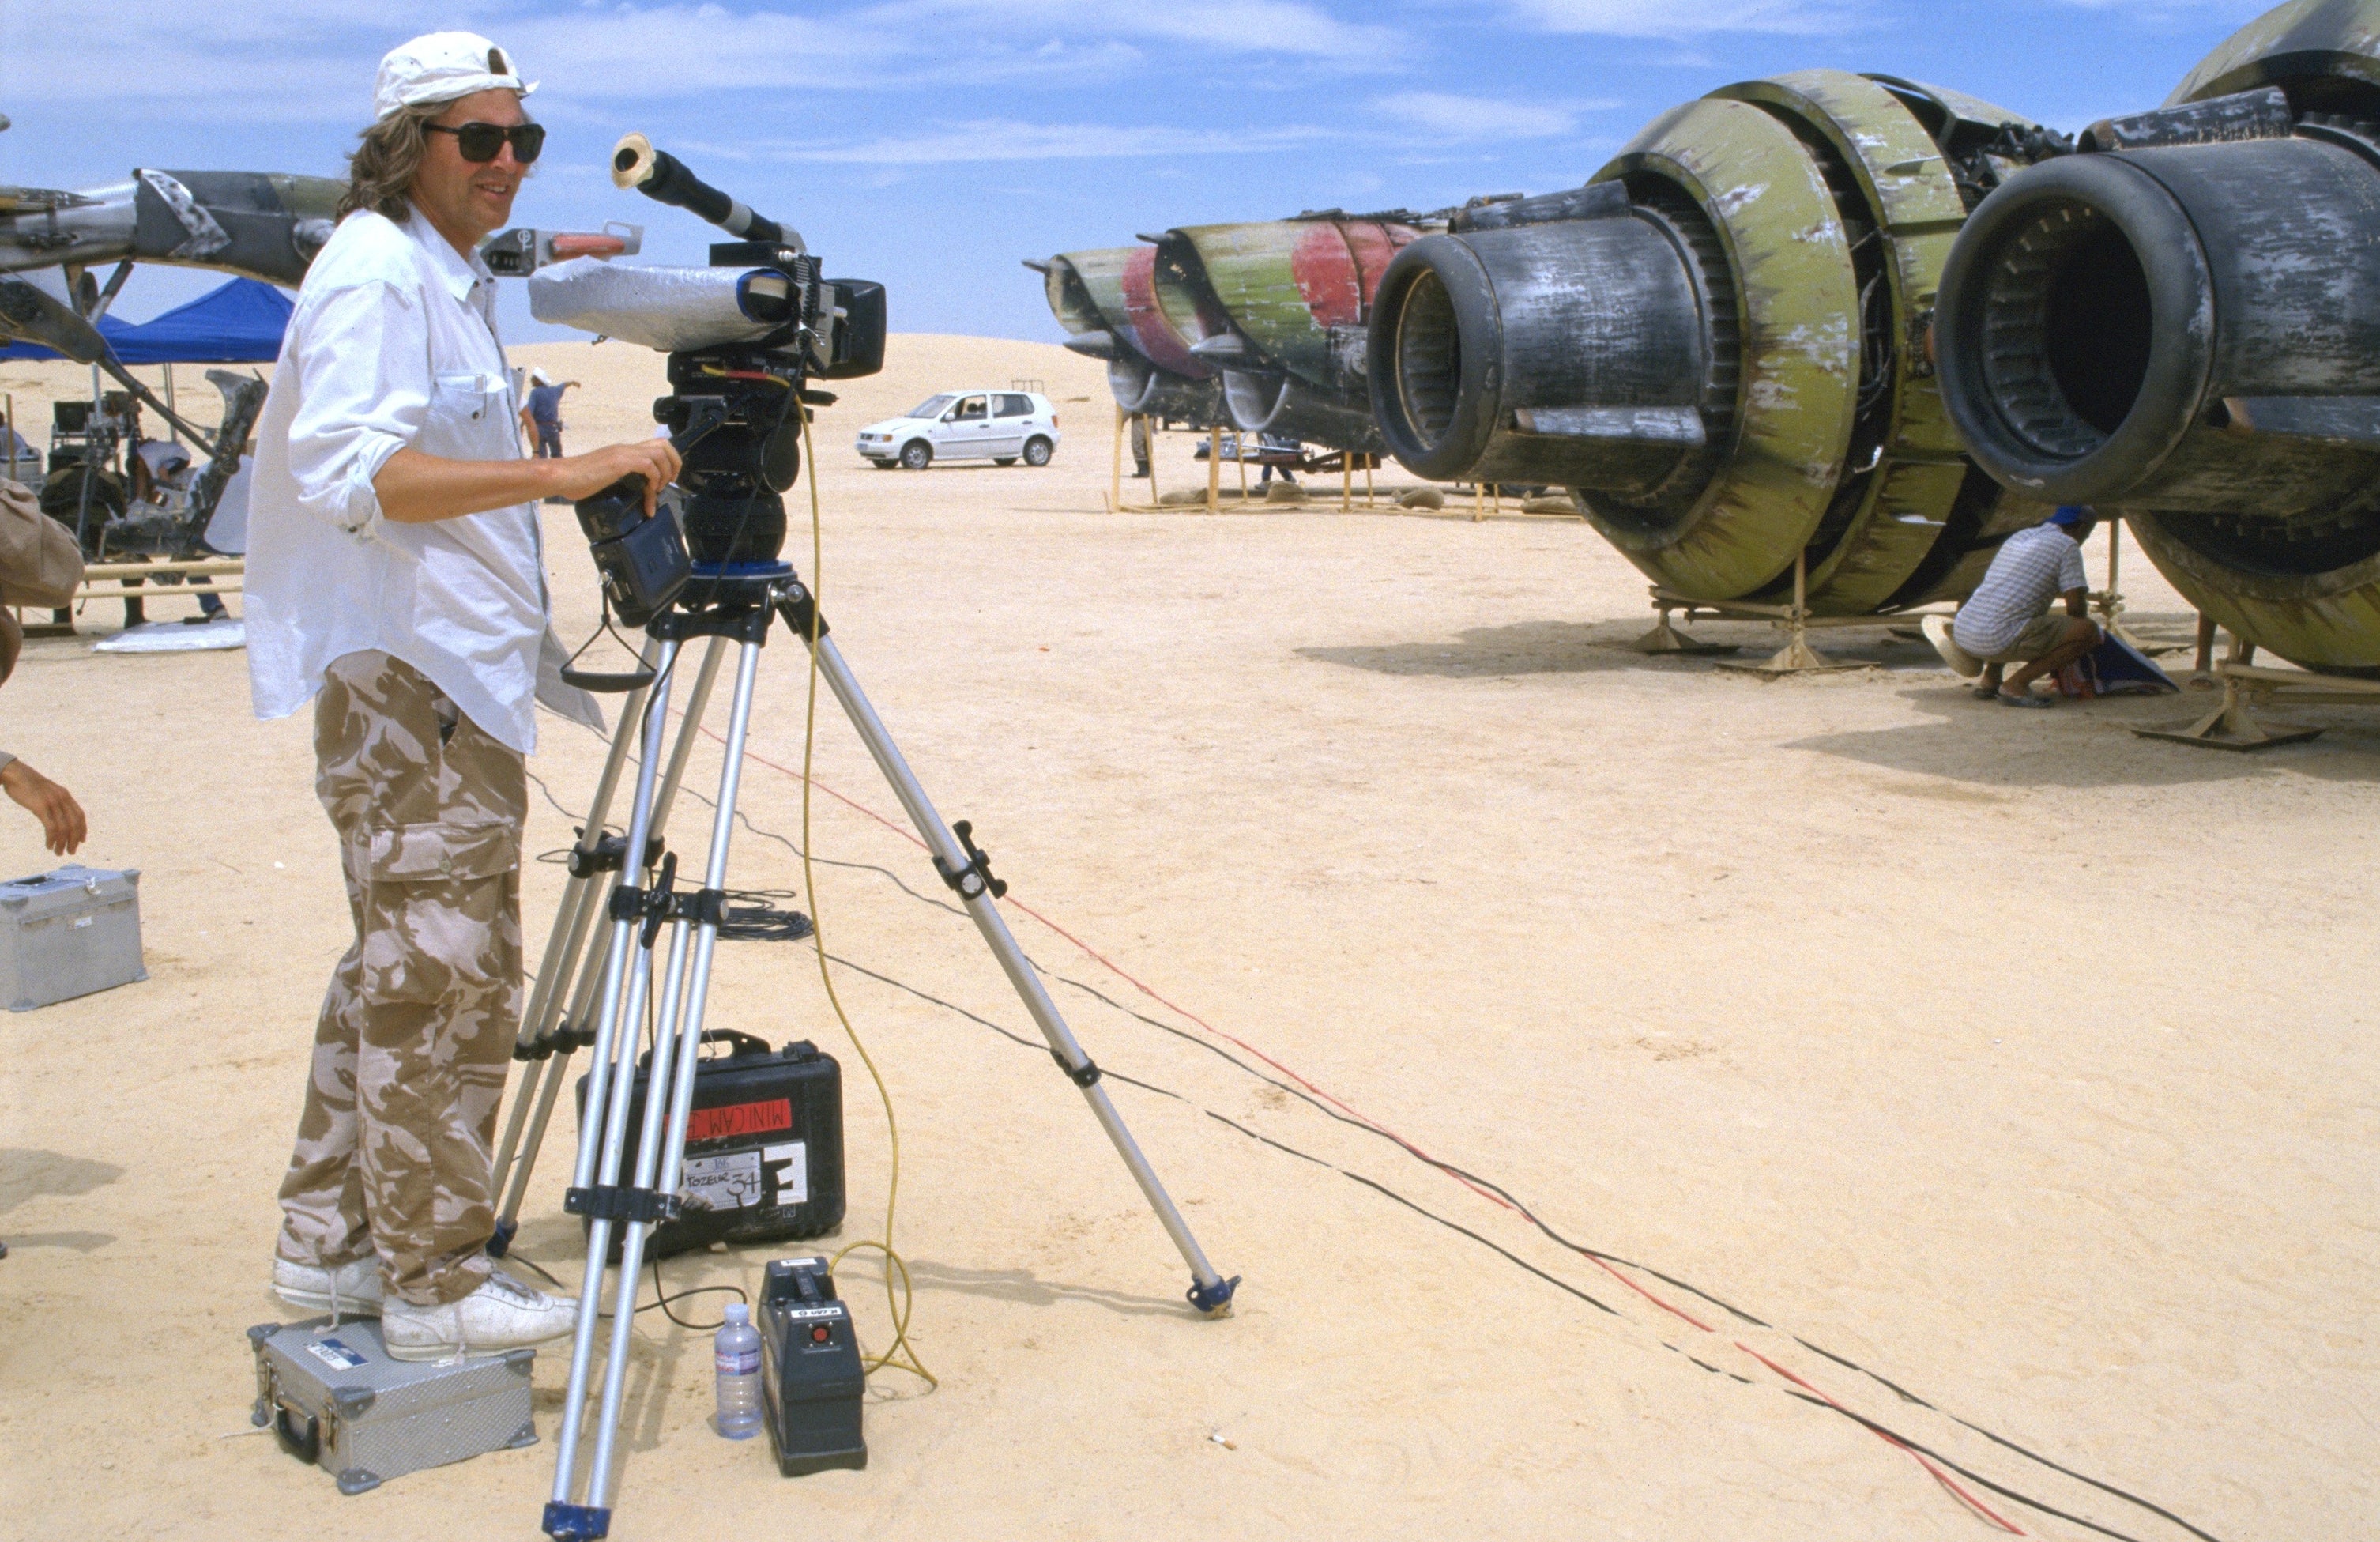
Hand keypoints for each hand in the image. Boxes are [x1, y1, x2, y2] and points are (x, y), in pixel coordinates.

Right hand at [1, 759, 85, 855]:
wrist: (15, 774)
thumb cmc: (28, 784)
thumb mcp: (47, 791)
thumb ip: (55, 801)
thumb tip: (58, 815)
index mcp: (65, 795)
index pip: (80, 815)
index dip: (82, 829)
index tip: (81, 841)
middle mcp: (62, 799)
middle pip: (74, 824)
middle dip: (74, 840)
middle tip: (71, 852)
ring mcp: (52, 803)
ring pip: (64, 828)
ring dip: (62, 843)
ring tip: (58, 852)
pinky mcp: (41, 807)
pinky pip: (51, 827)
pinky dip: (52, 839)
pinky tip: (49, 845)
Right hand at [542, 439, 684, 516]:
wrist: (561, 476)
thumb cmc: (578, 480)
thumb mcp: (606, 477)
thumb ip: (621, 478)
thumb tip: (634, 491)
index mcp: (624, 452)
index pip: (656, 445)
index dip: (670, 460)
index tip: (668, 479)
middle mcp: (626, 449)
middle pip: (664, 445)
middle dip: (674, 464)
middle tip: (669, 483)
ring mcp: (622, 454)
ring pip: (660, 453)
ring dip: (665, 474)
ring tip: (657, 491)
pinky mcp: (619, 462)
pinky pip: (648, 465)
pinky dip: (654, 480)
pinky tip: (648, 493)